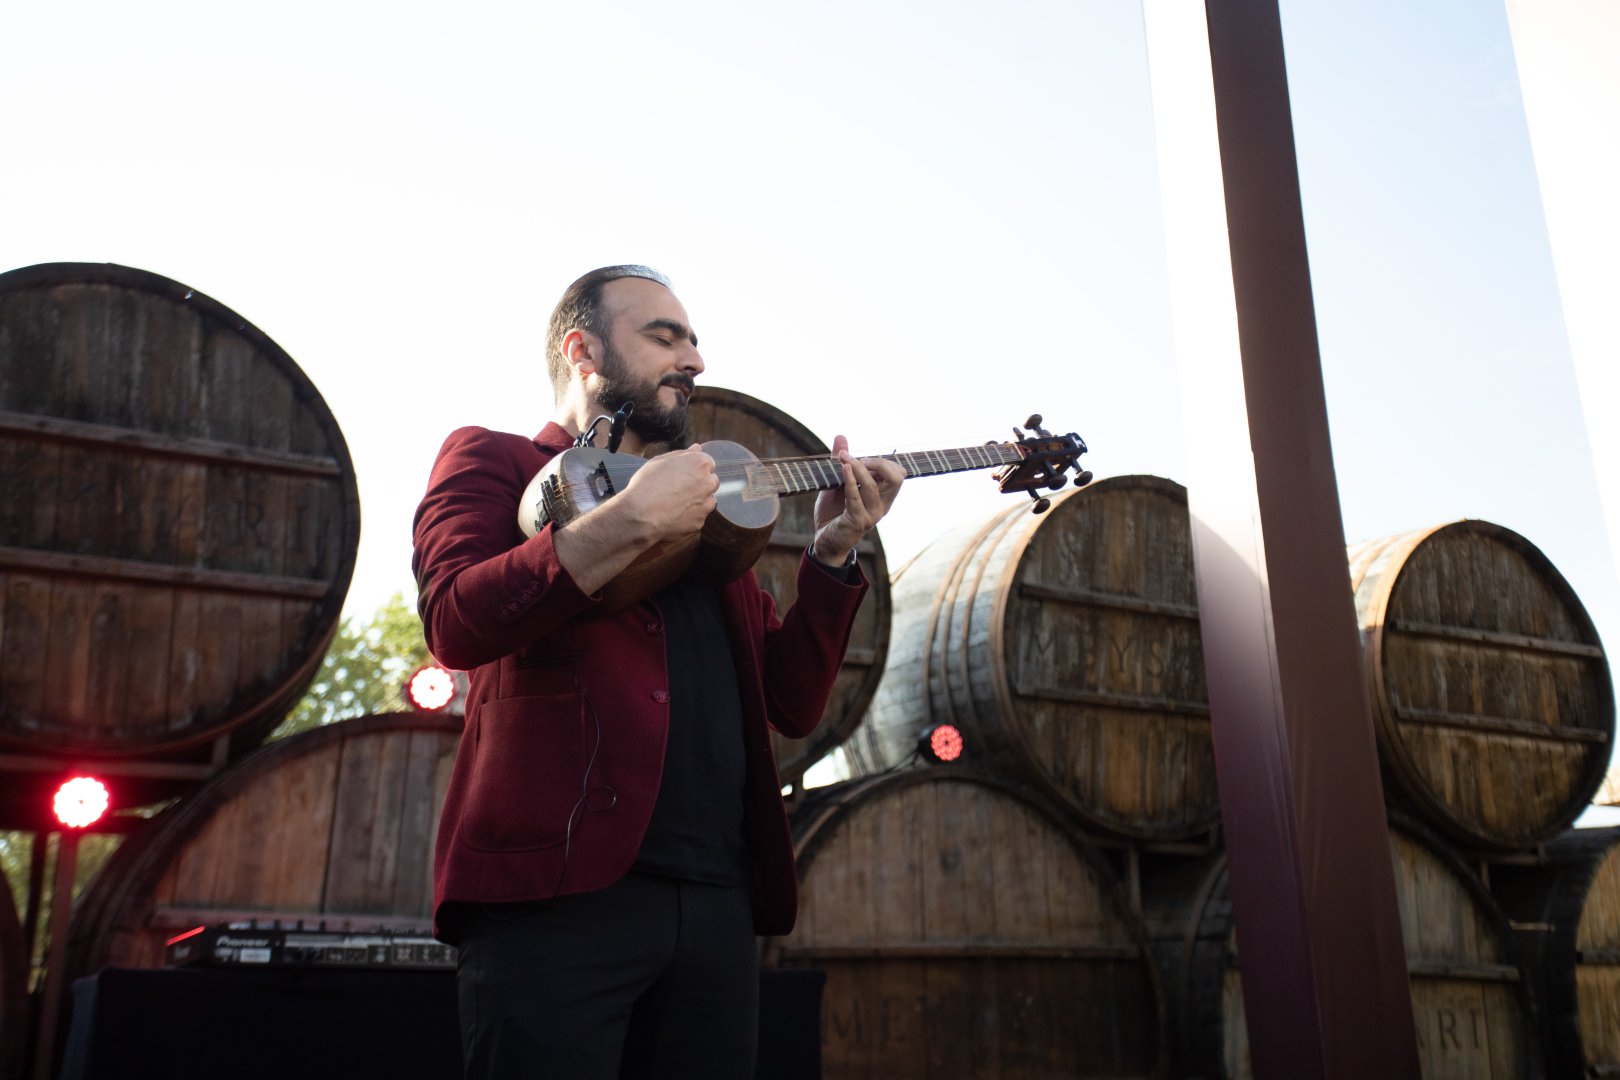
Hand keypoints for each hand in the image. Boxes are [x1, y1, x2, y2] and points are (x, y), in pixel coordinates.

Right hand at [621, 444, 717, 541]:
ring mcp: (706, 505)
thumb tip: (697, 448)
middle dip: (700, 484)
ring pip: (707, 501)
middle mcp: (708, 484)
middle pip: (711, 482)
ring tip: (674, 503)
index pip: (707, 463)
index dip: (693, 468)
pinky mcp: (700, 523)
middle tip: (678, 488)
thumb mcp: (660, 461)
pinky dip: (689, 517)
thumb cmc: (646, 484)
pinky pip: (697, 518)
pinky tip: (672, 515)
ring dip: (696, 501)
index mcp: (700, 464)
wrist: (639, 514)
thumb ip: (683, 454)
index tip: (681, 474)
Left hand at [811, 435, 903, 565]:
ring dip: (859, 468)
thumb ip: (842, 461)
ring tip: (843, 457)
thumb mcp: (838, 482)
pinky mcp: (857, 521)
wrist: (824, 540)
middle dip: (879, 462)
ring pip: (873, 486)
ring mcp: (871, 515)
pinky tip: (843, 468)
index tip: (864, 457)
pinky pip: (856, 498)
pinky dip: (850, 480)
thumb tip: (841, 436)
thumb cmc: (834, 511)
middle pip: (896, 478)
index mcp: (884, 496)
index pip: (899, 474)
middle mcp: (882, 505)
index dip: (885, 461)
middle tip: (858, 457)